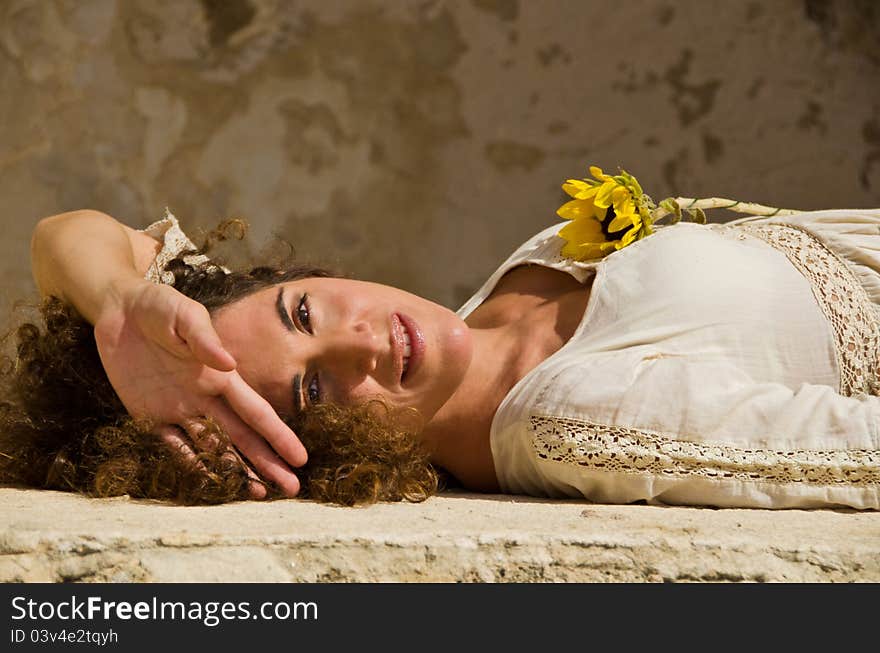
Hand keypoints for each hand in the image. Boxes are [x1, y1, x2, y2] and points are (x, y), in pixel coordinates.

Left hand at [93, 279, 306, 497]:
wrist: (117, 310)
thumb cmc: (158, 306)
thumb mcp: (185, 315)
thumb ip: (205, 339)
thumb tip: (229, 364)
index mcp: (220, 376)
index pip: (255, 412)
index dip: (278, 435)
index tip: (300, 457)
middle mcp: (205, 398)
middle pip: (242, 437)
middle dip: (267, 463)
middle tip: (292, 488)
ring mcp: (178, 409)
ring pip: (214, 448)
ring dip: (236, 471)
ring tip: (259, 494)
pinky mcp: (148, 416)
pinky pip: (173, 446)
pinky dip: (192, 465)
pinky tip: (212, 484)